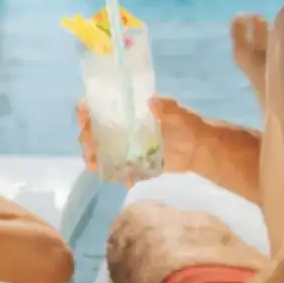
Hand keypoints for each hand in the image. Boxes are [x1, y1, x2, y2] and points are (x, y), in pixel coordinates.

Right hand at [76, 96, 205, 182]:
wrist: (200, 149)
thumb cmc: (187, 125)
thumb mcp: (177, 112)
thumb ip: (165, 107)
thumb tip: (151, 102)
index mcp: (128, 113)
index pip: (100, 108)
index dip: (87, 111)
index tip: (83, 117)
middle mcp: (123, 130)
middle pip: (95, 133)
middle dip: (87, 139)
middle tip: (89, 148)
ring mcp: (128, 149)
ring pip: (103, 153)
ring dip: (95, 159)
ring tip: (94, 166)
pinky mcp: (136, 166)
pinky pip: (121, 172)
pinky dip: (119, 177)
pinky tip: (124, 180)